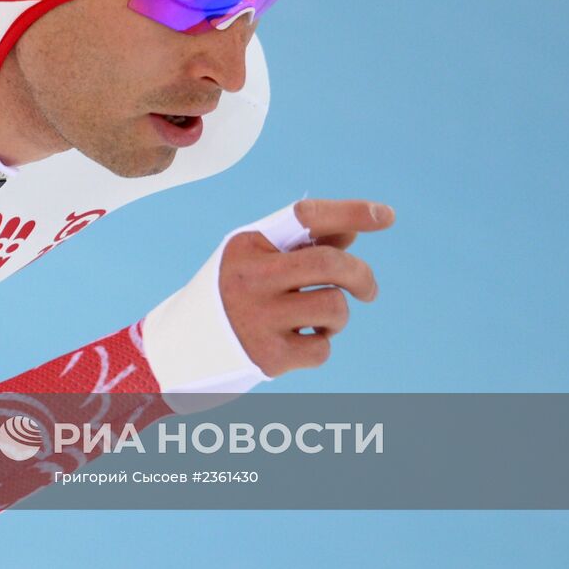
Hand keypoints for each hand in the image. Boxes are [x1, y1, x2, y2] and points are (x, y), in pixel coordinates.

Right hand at [221, 198, 394, 376]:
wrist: (182, 348)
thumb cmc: (232, 295)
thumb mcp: (258, 262)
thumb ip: (302, 246)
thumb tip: (352, 232)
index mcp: (248, 244)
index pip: (305, 216)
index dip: (350, 212)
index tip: (386, 215)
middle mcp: (250, 276)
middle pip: (330, 263)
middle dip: (362, 276)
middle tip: (369, 291)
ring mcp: (257, 317)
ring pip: (334, 307)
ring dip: (338, 316)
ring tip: (318, 322)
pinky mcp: (267, 356)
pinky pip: (322, 348)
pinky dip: (320, 345)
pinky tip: (298, 342)